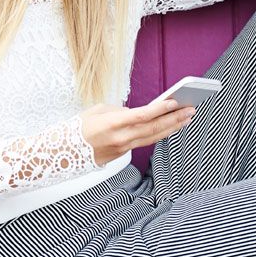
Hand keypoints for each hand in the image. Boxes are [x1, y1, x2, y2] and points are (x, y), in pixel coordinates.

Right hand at [78, 98, 195, 166]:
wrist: (64, 153)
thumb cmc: (78, 128)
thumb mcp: (97, 111)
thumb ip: (119, 111)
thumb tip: (136, 114)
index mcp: (112, 124)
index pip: (142, 116)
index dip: (160, 109)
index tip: (175, 102)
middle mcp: (121, 138)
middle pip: (153, 128)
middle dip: (174, 118)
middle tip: (190, 109)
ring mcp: (123, 148)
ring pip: (153, 137)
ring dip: (171, 127)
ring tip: (187, 118)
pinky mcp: (123, 154)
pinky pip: (144, 142)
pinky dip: (158, 134)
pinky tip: (169, 127)